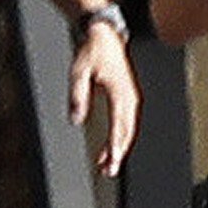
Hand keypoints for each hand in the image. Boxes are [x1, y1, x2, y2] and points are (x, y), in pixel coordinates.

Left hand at [69, 25, 140, 176]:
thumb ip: (78, 96)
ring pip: (128, 130)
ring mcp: (131, 98)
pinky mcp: (128, 97)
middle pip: (127, 132)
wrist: (105, 36)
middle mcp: (130, 97)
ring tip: (108, 165)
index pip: (120, 126)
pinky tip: (110, 148)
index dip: (116, 146)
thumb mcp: (79, 72)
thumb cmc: (94, 51)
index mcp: (120, 93)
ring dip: (120, 148)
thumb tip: (75, 119)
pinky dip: (120, 137)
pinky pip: (126, 122)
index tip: (112, 161)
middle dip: (118, 154)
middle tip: (109, 171)